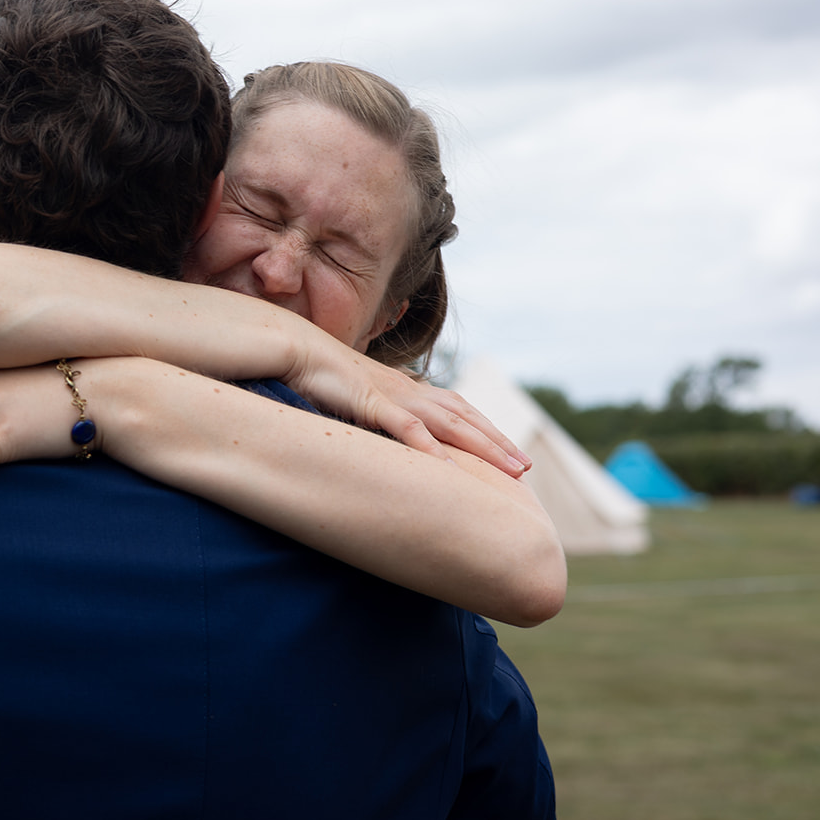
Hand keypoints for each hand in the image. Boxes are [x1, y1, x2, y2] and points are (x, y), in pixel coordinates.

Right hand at [285, 347, 530, 476]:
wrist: (294, 348)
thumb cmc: (320, 376)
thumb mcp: (356, 400)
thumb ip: (375, 417)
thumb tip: (384, 441)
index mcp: (406, 389)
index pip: (457, 410)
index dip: (485, 431)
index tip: (508, 453)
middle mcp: (409, 390)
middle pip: (464, 417)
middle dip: (497, 443)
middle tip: (524, 467)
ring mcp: (393, 396)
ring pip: (449, 423)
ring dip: (483, 447)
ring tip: (510, 471)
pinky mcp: (372, 402)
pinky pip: (407, 429)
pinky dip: (430, 449)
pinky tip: (449, 470)